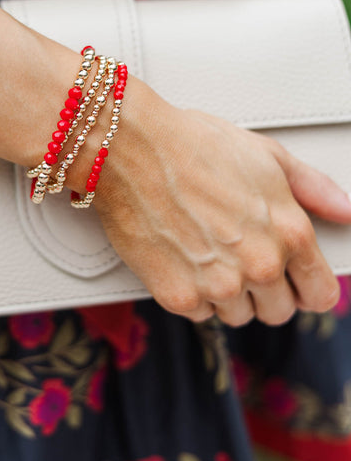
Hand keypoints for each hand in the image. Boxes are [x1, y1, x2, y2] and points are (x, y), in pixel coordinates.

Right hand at [93, 79, 350, 325]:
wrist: (131, 150)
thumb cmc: (193, 144)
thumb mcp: (266, 155)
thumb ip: (313, 188)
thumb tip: (345, 210)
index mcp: (290, 233)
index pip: (320, 294)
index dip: (307, 288)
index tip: (294, 282)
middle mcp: (260, 266)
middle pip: (279, 312)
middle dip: (264, 291)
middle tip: (239, 257)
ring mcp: (219, 284)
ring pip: (237, 316)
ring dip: (227, 294)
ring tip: (208, 252)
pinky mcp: (178, 295)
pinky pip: (199, 313)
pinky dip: (192, 293)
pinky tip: (183, 256)